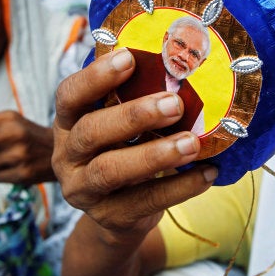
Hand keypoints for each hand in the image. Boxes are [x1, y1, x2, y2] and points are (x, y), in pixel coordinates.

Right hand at [52, 48, 217, 235]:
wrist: (120, 213)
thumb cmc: (124, 151)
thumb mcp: (120, 126)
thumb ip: (134, 100)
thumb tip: (180, 68)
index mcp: (68, 123)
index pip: (69, 95)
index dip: (95, 77)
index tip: (130, 58)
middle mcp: (67, 156)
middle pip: (90, 132)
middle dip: (133, 116)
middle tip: (174, 104)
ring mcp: (83, 190)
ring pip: (111, 170)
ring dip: (154, 154)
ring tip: (192, 142)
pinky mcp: (109, 217)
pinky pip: (143, 201)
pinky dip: (179, 187)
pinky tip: (207, 172)